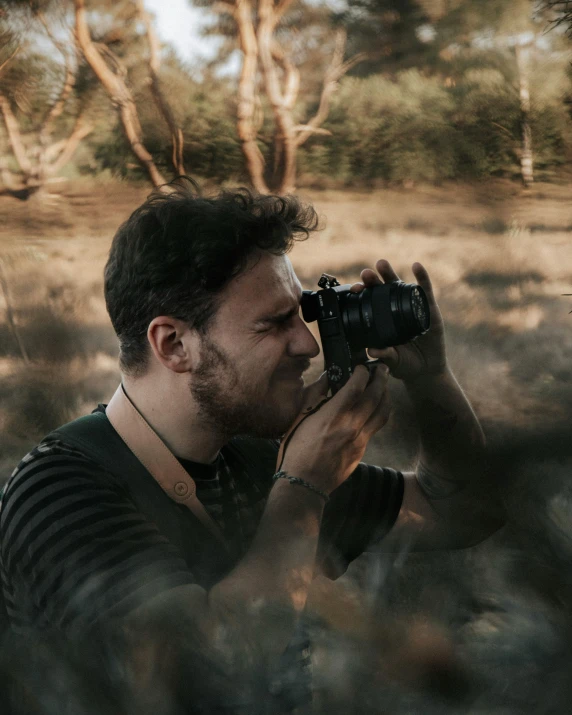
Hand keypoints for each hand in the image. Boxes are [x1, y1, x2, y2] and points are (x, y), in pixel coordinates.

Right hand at [280, 365, 390, 493]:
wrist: (304, 483)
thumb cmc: (296, 450)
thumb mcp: (298, 418)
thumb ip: (314, 395)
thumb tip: (327, 378)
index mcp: (333, 416)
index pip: (356, 387)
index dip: (362, 373)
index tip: (361, 366)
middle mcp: (351, 426)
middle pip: (375, 397)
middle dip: (381, 379)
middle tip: (382, 369)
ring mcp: (360, 440)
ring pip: (382, 413)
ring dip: (386, 396)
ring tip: (385, 386)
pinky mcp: (362, 451)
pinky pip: (375, 428)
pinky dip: (379, 414)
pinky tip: (374, 409)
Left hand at [350, 259, 446, 381]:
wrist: (427, 370)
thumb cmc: (405, 364)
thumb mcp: (393, 361)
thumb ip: (385, 354)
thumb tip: (372, 351)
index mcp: (382, 319)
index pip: (369, 302)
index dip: (362, 294)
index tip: (354, 289)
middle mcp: (395, 309)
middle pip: (382, 290)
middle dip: (373, 280)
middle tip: (365, 274)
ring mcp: (412, 307)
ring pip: (400, 286)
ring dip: (390, 274)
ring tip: (381, 264)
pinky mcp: (430, 309)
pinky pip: (426, 291)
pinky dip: (422, 277)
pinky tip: (416, 266)